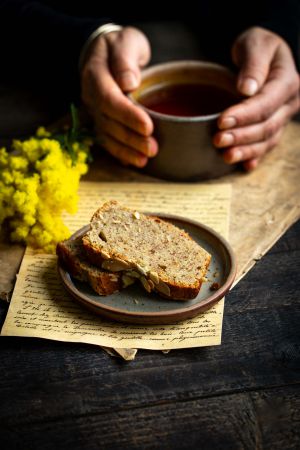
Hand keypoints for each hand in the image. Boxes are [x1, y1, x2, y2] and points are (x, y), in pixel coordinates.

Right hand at [81, 26, 157, 166]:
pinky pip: (107, 141)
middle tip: (152, 148)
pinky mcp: (100, 122)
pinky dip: (121, 153)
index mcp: (95, 75)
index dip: (128, 115)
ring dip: (126, 150)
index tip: (147, 126)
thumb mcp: (125, 41)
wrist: (103, 53)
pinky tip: (135, 162)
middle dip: (131, 138)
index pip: (109, 99)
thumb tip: (129, 83)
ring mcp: (94, 112)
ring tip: (145, 159)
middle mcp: (91, 97)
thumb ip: (125, 59)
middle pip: (109, 122)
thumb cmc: (118, 46)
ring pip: (107, 135)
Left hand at [214, 27, 299, 169]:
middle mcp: (289, 103)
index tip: (222, 121)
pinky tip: (244, 165)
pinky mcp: (273, 126)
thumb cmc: (258, 46)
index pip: (265, 103)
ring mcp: (283, 117)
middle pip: (267, 126)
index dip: (244, 115)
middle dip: (242, 136)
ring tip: (226, 156)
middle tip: (218, 140)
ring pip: (267, 140)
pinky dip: (254, 156)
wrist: (264, 54)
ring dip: (246, 151)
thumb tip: (247, 89)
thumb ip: (253, 63)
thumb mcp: (255, 43)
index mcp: (287, 81)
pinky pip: (266, 145)